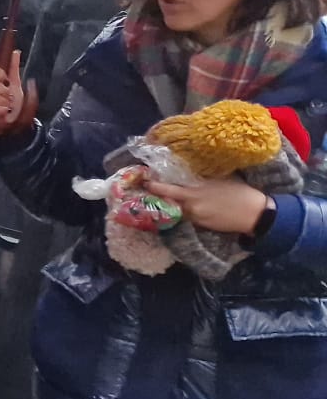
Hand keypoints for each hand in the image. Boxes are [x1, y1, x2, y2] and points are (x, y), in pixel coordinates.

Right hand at [0, 58, 37, 136]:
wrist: (9, 120)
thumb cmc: (10, 102)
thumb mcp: (15, 84)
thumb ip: (13, 68)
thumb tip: (16, 52)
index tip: (6, 82)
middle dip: (3, 92)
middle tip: (8, 98)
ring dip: (1, 102)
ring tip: (6, 107)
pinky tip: (2, 112)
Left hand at [147, 177, 272, 235]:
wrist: (255, 213)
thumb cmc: (239, 191)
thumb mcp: (219, 179)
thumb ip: (200, 178)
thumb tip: (185, 173)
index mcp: (195, 191)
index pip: (167, 189)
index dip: (153, 186)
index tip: (143, 181)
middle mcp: (192, 206)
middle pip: (167, 202)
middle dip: (156, 197)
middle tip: (146, 191)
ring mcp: (196, 217)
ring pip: (175, 211)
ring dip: (168, 205)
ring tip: (161, 199)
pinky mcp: (201, 225)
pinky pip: (186, 218)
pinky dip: (181, 212)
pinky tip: (181, 207)